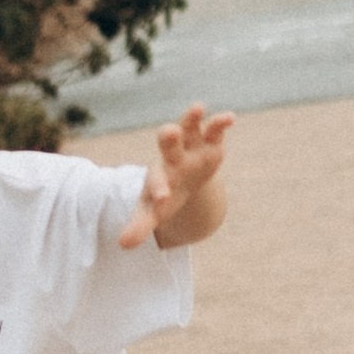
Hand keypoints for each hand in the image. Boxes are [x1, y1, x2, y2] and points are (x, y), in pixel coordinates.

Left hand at [120, 103, 233, 248]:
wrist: (182, 182)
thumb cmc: (164, 196)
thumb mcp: (153, 213)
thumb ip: (139, 226)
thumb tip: (123, 245)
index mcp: (158, 174)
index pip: (156, 180)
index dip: (159, 189)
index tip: (162, 200)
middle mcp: (173, 156)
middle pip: (168, 143)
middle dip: (169, 138)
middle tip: (168, 131)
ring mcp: (192, 147)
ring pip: (190, 127)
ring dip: (192, 118)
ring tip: (197, 107)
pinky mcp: (211, 144)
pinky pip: (215, 130)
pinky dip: (221, 123)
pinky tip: (230, 117)